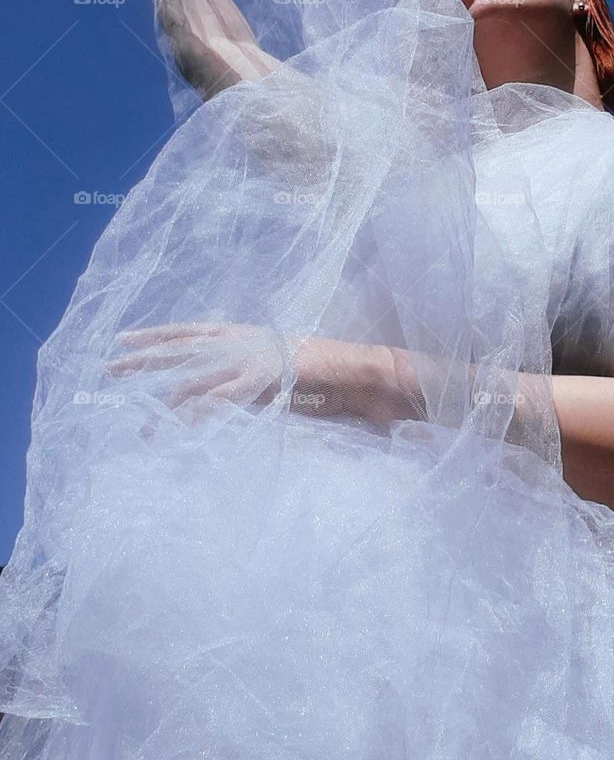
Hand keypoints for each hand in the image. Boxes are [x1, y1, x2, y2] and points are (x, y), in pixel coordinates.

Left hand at [106, 321, 425, 424]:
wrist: (357, 372)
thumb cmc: (323, 372)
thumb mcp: (275, 368)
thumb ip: (246, 374)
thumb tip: (217, 390)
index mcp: (244, 332)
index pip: (190, 330)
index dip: (157, 335)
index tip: (125, 338)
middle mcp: (242, 340)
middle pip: (182, 349)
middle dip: (145, 360)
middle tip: (110, 368)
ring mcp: (251, 358)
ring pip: (196, 380)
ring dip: (167, 406)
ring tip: (143, 426)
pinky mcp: (262, 379)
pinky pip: (222, 399)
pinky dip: (200, 414)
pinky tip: (182, 428)